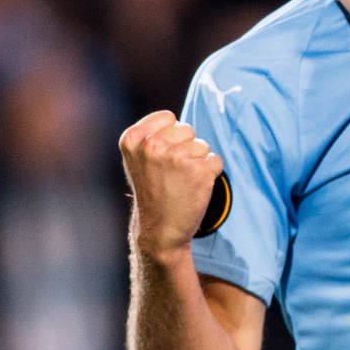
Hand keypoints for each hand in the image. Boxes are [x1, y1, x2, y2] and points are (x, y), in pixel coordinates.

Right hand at [120, 110, 224, 257]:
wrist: (160, 231)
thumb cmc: (152, 191)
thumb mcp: (138, 159)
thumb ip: (152, 135)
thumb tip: (177, 118)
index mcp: (133, 138)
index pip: (169, 118)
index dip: (170, 137)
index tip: (160, 158)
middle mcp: (152, 145)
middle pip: (187, 129)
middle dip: (185, 148)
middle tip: (172, 174)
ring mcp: (176, 157)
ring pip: (203, 146)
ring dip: (198, 162)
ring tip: (181, 182)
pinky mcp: (199, 171)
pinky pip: (216, 160)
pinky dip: (210, 173)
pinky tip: (194, 188)